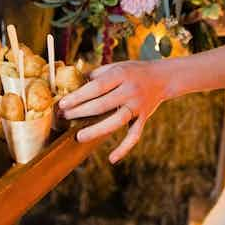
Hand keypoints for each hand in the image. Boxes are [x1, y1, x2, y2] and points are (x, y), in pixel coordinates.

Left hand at [59, 60, 174, 163]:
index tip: (62, 104)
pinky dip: (124, 148)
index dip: (78, 96)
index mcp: (120, 75)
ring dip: (97, 130)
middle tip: (64, 117)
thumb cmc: (131, 72)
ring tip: (79, 137)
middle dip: (80, 112)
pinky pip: (134, 135)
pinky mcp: (143, 118)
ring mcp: (137, 106)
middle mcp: (130, 90)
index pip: (96, 87)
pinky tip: (111, 159)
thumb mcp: (115, 66)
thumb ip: (95, 75)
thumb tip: (71, 82)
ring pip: (116, 121)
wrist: (161, 78)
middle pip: (102, 104)